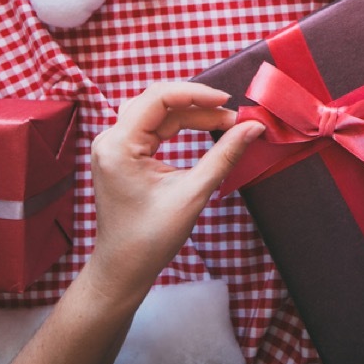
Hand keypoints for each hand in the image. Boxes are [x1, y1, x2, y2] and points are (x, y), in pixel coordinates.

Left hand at [86, 81, 264, 303]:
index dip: (196, 94)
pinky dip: (181, 127)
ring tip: (225, 123)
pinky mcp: (124, 154)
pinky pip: (155, 128)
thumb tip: (253, 128)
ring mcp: (115, 146)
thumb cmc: (150, 239)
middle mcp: (111, 139)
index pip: (158, 98)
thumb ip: (224, 156)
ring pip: (158, 113)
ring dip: (192, 114)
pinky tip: (205, 130)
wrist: (123, 269)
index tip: (228, 101)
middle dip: (199, 105)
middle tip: (235, 118)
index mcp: (118, 145)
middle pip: (158, 101)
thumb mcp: (192, 194)